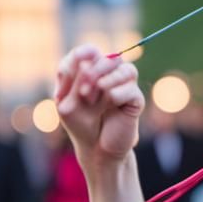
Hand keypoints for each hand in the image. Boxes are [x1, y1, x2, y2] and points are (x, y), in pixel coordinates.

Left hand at [54, 45, 143, 169]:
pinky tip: (111, 102)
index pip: (89, 52)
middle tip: (83, 92)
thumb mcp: (66, 104)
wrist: (96, 149)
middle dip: (94, 71)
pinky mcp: (135, 100)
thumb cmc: (79, 124)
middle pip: (108, 58)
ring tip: (92, 99)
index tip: (79, 67)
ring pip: (124, 68)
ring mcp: (124, 86)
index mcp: (90, 72)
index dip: (84, 54)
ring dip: (106, 81)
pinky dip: (118, 93)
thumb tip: (87, 61)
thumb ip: (72, 82)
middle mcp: (108, 75)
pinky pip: (131, 88)